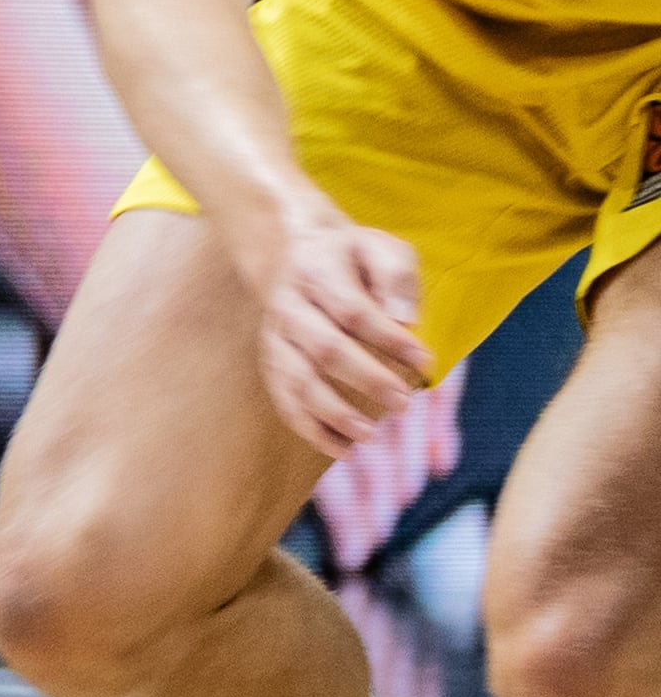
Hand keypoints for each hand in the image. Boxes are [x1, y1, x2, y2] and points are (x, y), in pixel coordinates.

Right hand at [237, 199, 430, 458]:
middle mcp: (288, 304)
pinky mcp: (271, 360)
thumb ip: (397, 276)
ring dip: (332, 411)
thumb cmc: (352, 255)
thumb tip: (406, 320)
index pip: (353, 310)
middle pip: (324, 347)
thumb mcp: (381, 247)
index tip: (425, 360)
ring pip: (296, 379)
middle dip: (366, 379)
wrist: (293, 251)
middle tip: (404, 402)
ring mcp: (275, 335)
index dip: (388, 338)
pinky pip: (283, 398)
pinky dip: (308, 427)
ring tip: (370, 435)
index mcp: (316, 270)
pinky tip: (341, 449)